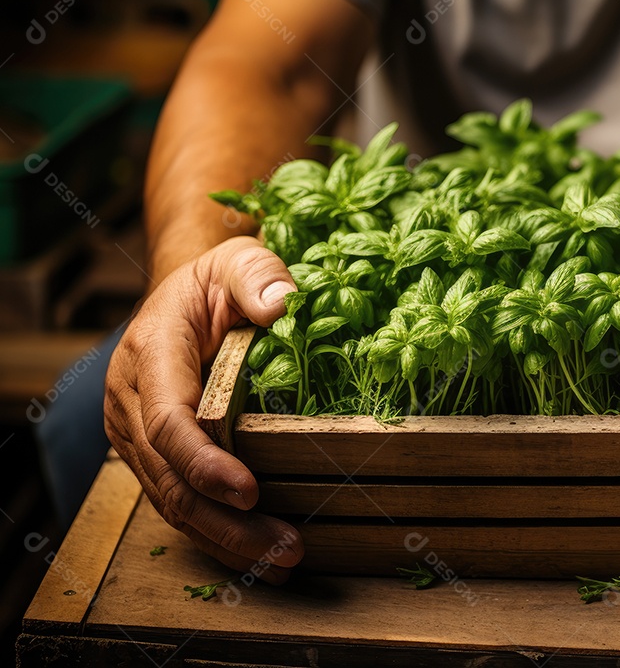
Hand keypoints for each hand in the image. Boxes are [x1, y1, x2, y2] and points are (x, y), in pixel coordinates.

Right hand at [105, 236, 303, 582]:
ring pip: (172, 502)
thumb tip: (282, 305)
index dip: (205, 462)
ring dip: (226, 540)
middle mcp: (132, 402)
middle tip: (285, 548)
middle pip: (170, 478)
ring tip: (283, 563)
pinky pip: (178, 502)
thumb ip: (258, 276)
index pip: (169, 420)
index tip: (250, 493)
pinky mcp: (153, 455)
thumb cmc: (217, 280)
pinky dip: (217, 534)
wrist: (186, 296)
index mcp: (151, 356)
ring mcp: (136, 434)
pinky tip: (259, 556)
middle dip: (225, 521)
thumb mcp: (239, 259)